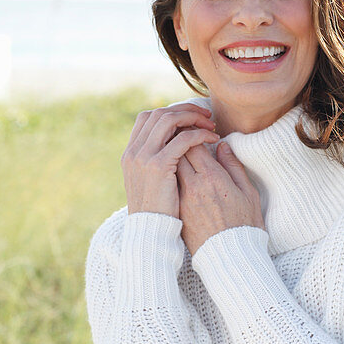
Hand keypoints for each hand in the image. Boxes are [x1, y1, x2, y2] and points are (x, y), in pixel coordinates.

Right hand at [121, 102, 220, 217]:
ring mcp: (144, 157)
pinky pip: (182, 139)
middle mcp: (134, 152)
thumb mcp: (151, 184)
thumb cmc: (157, 213)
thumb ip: (157, 162)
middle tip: (206, 116)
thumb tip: (174, 146)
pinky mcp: (158, 166)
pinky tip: (212, 138)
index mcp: (131, 154)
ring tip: (211, 125)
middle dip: (185, 110)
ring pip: (169, 120)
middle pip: (159, 114)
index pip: (148, 118)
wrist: (150, 234)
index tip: (191, 117)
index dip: (171, 112)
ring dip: (193, 119)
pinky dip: (199, 134)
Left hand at [177, 140, 265, 257]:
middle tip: (182, 135)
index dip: (193, 133)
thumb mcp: (248, 193)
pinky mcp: (177, 211)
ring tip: (177, 151)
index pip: (194, 144)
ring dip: (172, 157)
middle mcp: (194, 186)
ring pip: (170, 168)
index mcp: (214, 178)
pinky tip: (175, 172)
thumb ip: (234, 166)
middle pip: (177, 153)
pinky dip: (170, 175)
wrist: (231, 257)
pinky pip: (170, 185)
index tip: (197, 131)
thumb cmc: (245, 225)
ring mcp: (183, 199)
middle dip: (178, 140)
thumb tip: (221, 145)